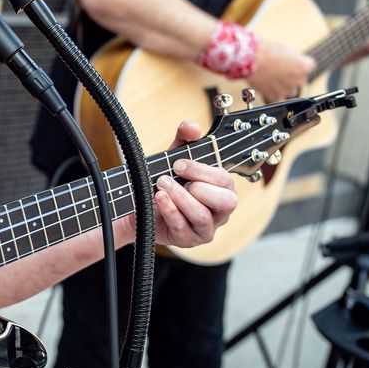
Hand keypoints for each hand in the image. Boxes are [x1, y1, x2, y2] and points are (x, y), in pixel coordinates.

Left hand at [151, 121, 237, 247]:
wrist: (141, 203)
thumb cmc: (167, 179)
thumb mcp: (174, 155)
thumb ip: (184, 139)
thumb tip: (191, 127)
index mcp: (222, 189)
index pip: (225, 180)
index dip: (202, 170)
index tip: (179, 163)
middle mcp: (220, 211)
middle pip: (227, 202)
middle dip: (199, 187)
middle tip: (173, 177)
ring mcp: (206, 228)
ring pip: (202, 216)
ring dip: (180, 198)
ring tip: (161, 186)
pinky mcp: (189, 240)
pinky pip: (183, 228)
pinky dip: (170, 210)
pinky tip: (159, 198)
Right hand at [247, 40, 314, 101]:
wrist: (250, 59)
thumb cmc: (266, 51)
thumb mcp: (285, 48)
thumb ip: (293, 57)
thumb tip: (292, 60)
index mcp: (305, 66)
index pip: (309, 66)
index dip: (300, 63)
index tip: (293, 61)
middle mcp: (299, 80)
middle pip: (300, 78)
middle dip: (292, 74)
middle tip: (279, 68)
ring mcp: (288, 89)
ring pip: (291, 89)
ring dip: (284, 85)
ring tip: (272, 77)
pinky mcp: (276, 96)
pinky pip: (279, 98)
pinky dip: (275, 94)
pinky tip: (270, 88)